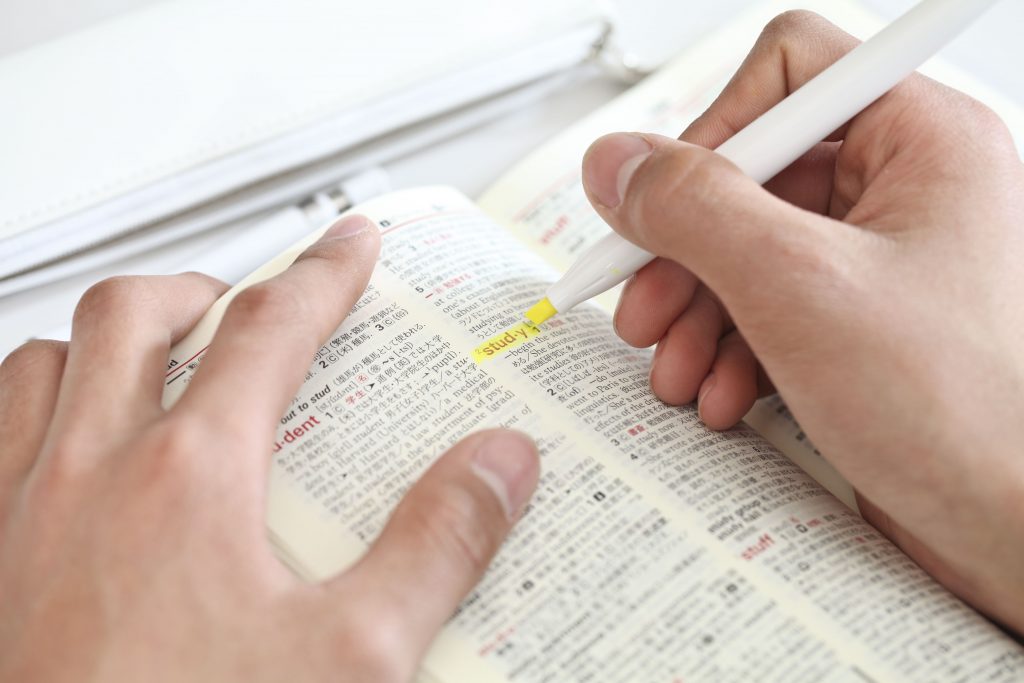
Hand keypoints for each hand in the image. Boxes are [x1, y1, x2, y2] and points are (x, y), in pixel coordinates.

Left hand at [0, 215, 538, 681]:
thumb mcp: (352, 656)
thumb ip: (437, 546)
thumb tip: (499, 465)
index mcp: (192, 477)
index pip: (269, 330)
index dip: (321, 275)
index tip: (348, 246)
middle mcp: (91, 472)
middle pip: (136, 315)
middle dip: (202, 287)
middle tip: (246, 301)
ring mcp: (21, 511)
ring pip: (45, 363)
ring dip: (104, 342)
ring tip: (153, 357)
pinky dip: (33, 408)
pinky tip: (65, 446)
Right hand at [581, 12, 1023, 631]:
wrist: (1016, 534)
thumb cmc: (966, 415)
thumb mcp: (799, 290)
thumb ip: (694, 210)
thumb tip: (618, 164)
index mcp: (922, 143)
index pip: (787, 75)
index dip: (711, 133)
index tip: (657, 203)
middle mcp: (903, 191)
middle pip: (751, 177)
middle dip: (685, 253)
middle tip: (642, 306)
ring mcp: (879, 262)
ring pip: (748, 249)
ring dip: (696, 312)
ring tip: (678, 370)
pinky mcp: (858, 324)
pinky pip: (767, 306)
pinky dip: (729, 349)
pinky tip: (721, 393)